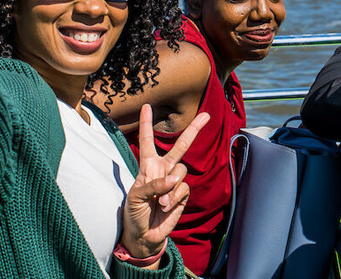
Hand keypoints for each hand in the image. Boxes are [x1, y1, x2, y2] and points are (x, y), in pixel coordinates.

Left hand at [120, 104, 209, 262]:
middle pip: (180, 146)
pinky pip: (183, 188)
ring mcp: (174, 181)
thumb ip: (154, 184)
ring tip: (160, 203)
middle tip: (206, 115)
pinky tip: (166, 207)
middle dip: (193, 130)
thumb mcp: (136, 196)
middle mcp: (163, 169)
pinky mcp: (182, 194)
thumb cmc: (134, 213)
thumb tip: (174, 179)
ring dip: (170, 188)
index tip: (146, 105)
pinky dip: (174, 198)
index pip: (147, 140)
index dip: (146, 123)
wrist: (144, 235)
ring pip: (182, 170)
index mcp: (147, 165)